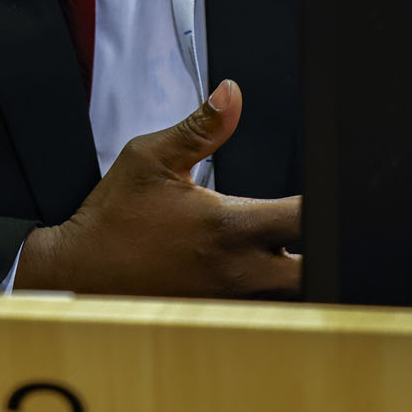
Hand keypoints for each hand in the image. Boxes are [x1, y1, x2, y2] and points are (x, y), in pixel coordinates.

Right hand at [14, 79, 300, 297]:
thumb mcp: (151, 156)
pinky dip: (279, 296)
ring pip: (296, 297)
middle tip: (322, 226)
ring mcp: (232, 301)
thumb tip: (231, 93)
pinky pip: (268, 313)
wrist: (80, 271)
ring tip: (299, 247)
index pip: (305, 217)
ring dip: (305, 273)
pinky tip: (272, 273)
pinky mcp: (221, 319)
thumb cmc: (115, 217)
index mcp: (229, 226)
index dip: (327, 203)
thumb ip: (201, 126)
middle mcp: (239, 271)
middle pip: (317, 270)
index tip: (331, 190)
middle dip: (328, 249)